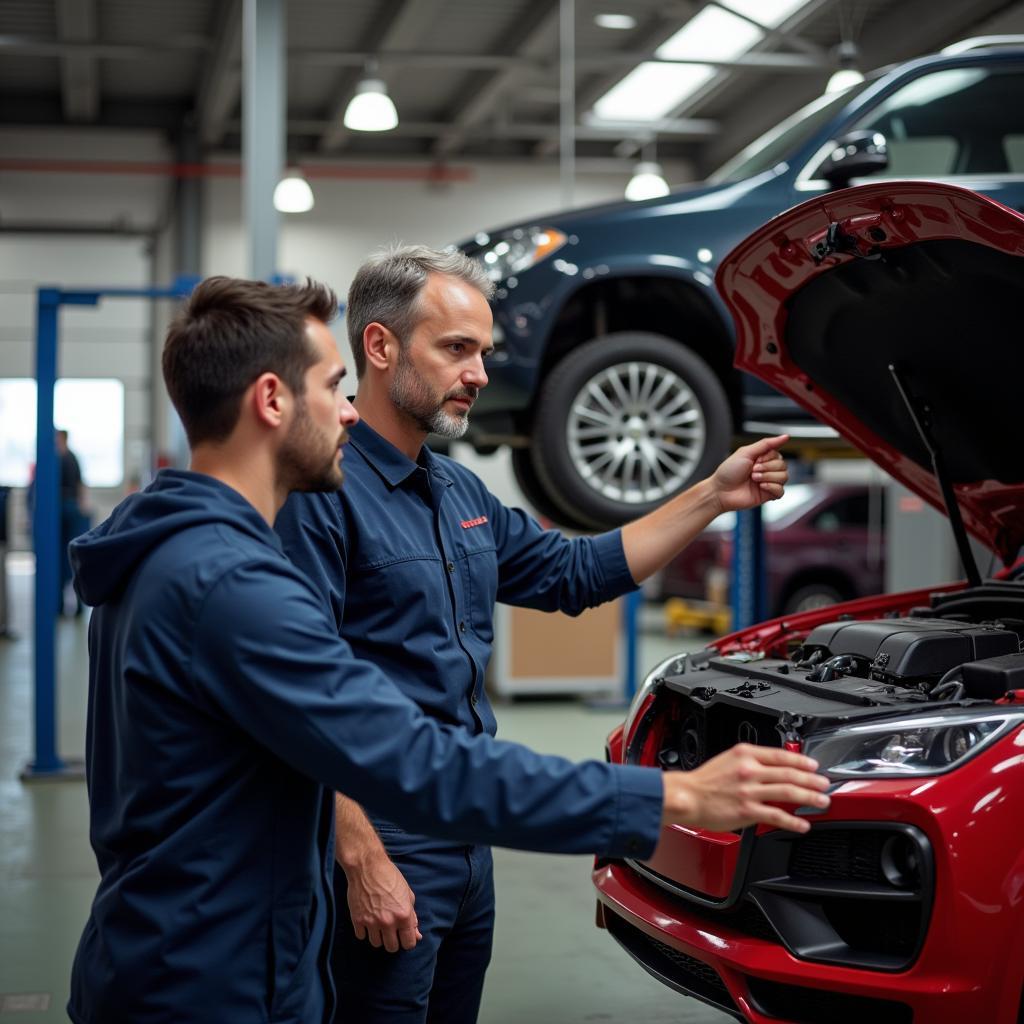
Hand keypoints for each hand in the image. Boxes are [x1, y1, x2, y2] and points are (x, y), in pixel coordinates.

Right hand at [344, 853, 421, 951]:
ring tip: (378, 924)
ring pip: (376, 944)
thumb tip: (417, 935)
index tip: (403, 936)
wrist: (367, 866)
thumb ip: (413, 917)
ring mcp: (371, 922)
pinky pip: (361, 936)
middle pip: (391, 948)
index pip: (408, 944)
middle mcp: (388, 922)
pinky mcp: (357, 920)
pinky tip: (367, 920)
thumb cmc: (390, 877)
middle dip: (393, 941)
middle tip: (390, 931)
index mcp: (403, 915)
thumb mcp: (407, 894)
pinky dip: (364, 931)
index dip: (407, 941)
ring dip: (378, 937)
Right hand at [661, 744, 829, 834]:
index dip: (801, 760)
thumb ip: (750, 761)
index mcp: (745, 754)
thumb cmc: (704, 780)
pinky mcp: (748, 811)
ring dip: (809, 797)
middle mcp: (749, 770)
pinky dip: (793, 821)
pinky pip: (777, 816)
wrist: (687, 796)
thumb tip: (774, 767)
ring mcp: (749, 791)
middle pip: (789, 774)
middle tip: (825, 784)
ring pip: (788, 792)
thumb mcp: (728, 759)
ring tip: (821, 801)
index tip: (813, 766)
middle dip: (812, 780)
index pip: (781, 755)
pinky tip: (802, 825)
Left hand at [710, 434, 788, 512]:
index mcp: (761, 458)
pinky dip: (772, 487)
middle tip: (752, 471)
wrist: (720, 491)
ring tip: (754, 478)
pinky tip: (761, 486)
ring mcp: (768, 482)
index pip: (778, 454)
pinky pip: (781, 491)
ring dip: (768, 476)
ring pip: (784, 477)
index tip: (755, 460)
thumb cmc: (728, 472)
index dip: (768, 457)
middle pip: (783, 465)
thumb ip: (766, 444)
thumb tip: (785, 437)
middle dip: (767, 467)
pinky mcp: (768, 495)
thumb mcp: (746, 452)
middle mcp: (766, 470)